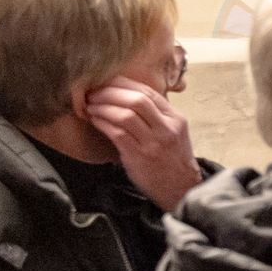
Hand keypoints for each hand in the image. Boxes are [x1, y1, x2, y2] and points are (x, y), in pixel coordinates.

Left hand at [84, 81, 200, 211]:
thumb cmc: (172, 159)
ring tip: (90, 106)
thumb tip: (125, 96)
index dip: (123, 84)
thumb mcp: (174, 133)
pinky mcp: (139, 156)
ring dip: (102, 107)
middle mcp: (167, 128)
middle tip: (93, 93)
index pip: (148, 92)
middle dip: (109, 93)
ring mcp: (153, 143)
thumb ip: (157, 115)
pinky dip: (102, 123)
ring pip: (125, 115)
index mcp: (176, 118)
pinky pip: (117, 133)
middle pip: (136, 100)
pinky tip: (94, 120)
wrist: (181, 188)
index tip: (106, 82)